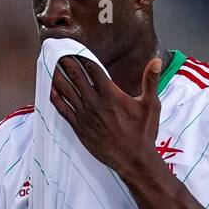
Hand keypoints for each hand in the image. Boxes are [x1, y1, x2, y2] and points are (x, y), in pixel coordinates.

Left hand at [49, 55, 163, 173]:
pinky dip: (56, 98)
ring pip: (66, 91)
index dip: (83, 57)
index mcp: (111, 94)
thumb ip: (151, 81)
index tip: (75, 49)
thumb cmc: (143, 133)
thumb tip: (157, 60)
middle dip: (67, 63)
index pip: (93, 69)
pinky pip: (63, 110)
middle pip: (76, 76)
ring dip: (58, 76)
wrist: (133, 160)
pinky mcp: (80, 128)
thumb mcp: (151, 105)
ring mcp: (85, 115)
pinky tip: (50, 89)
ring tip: (51, 65)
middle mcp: (95, 102)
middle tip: (58, 52)